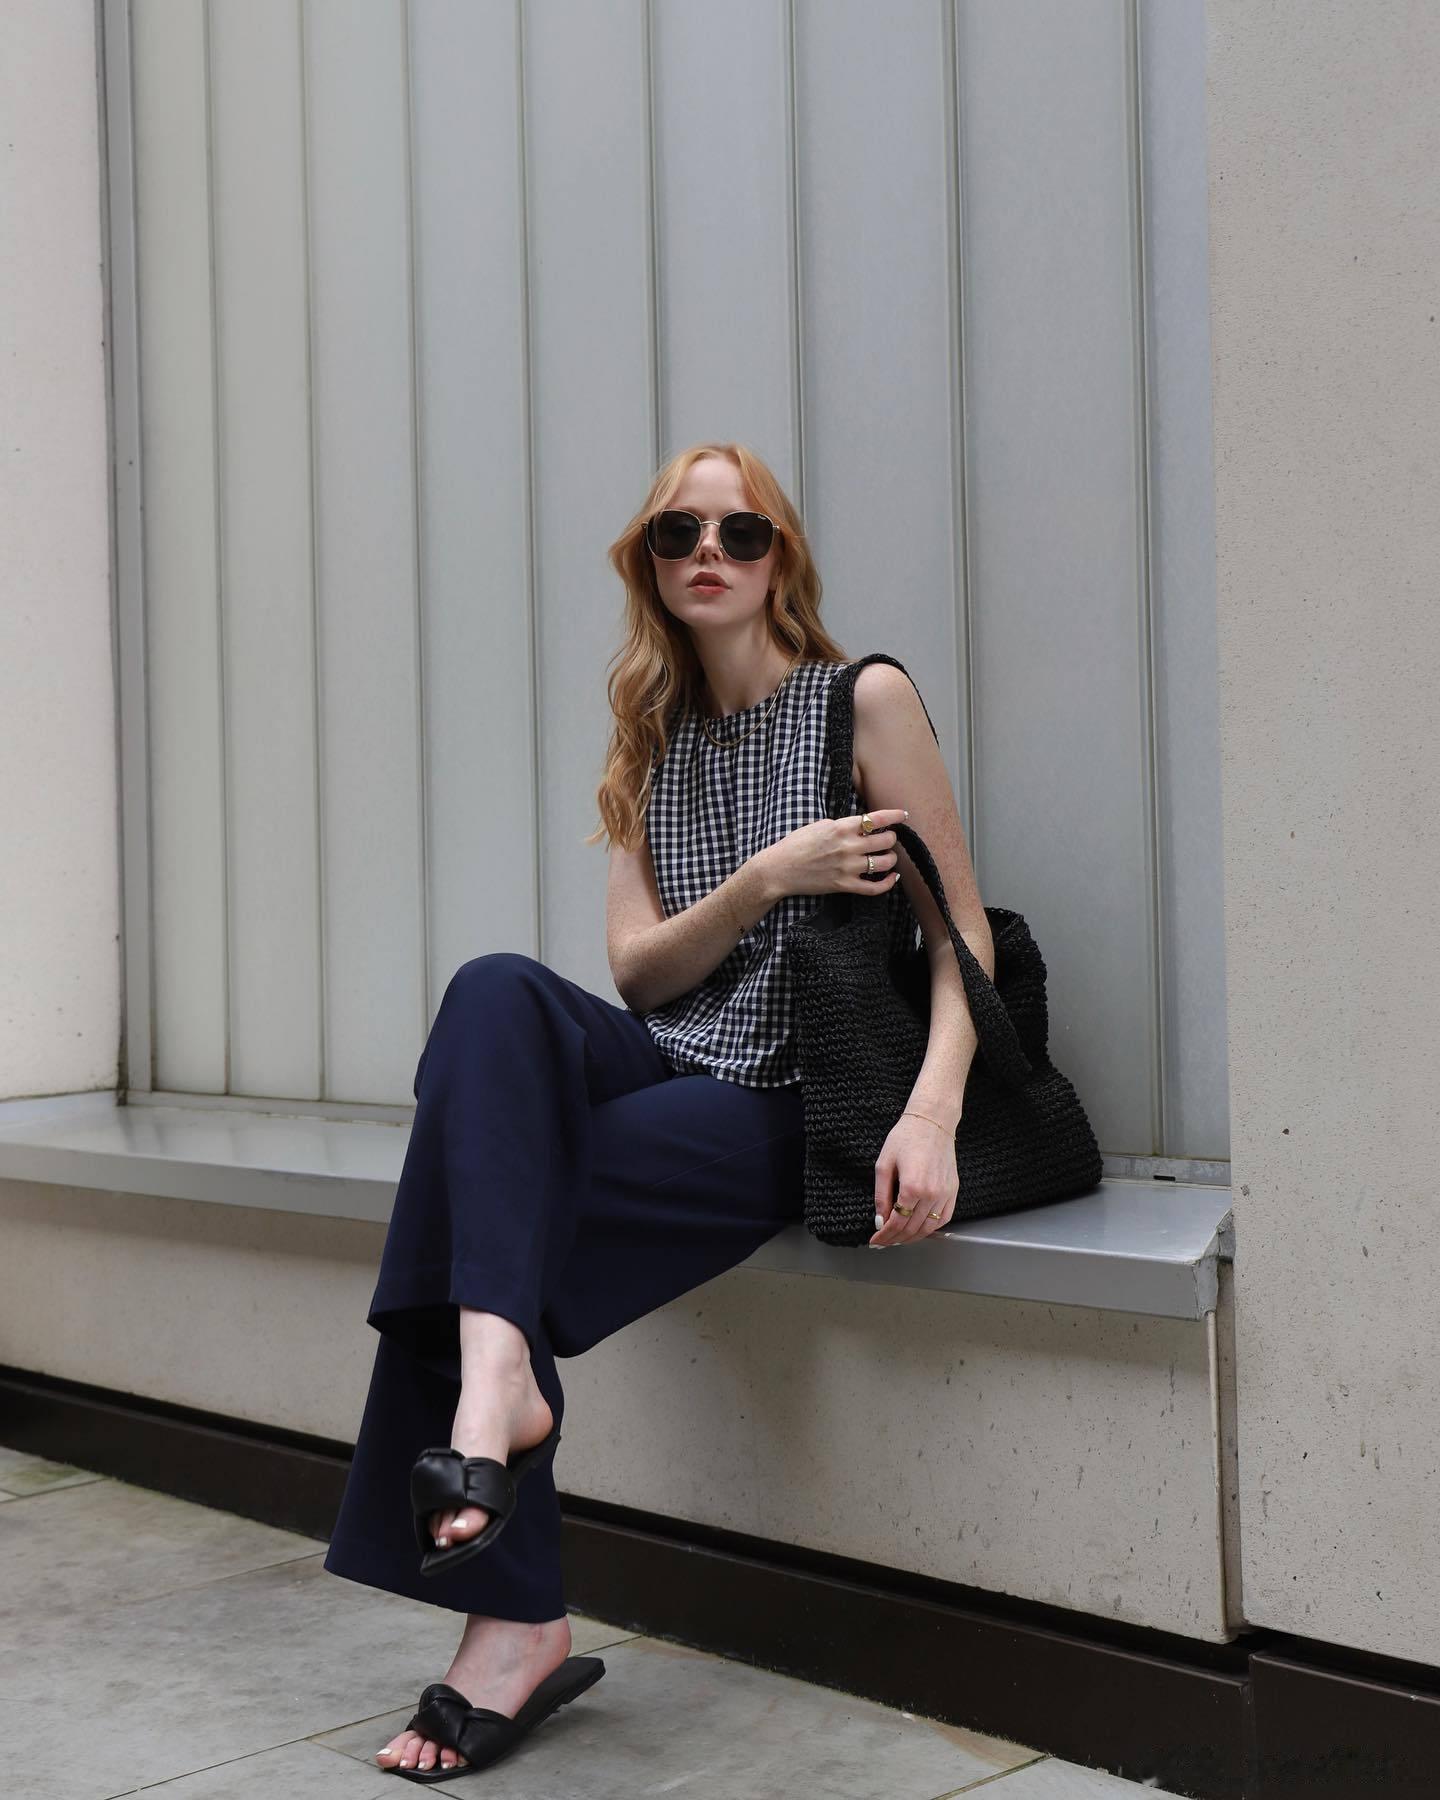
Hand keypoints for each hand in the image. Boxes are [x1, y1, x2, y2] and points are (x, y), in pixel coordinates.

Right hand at [758, 807, 908, 902]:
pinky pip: (875, 887)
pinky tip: (892, 877)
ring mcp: (848, 867)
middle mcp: (848, 846)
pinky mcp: (844, 885)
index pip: (877, 819)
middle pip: (886, 840)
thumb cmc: (795, 845)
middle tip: (888, 839)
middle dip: (891, 839)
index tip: (903, 815)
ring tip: (887, 857)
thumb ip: (841, 825)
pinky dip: (888, 883)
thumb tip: (859, 827)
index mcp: (841, 827)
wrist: (779, 869)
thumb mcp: (818, 825)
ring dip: (891, 859)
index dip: (895, 816)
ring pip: (885, 862)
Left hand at [870, 1112, 957, 1245]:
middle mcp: (931, 1194)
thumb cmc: (905, 1138)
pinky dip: (931, 1229)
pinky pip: (943, 1218)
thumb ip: (881, 1196)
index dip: (884, 1235)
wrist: (932, 1122)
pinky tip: (919, 1230)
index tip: (875, 1240)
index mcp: (912, 1187)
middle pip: (912, 1228)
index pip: (896, 1222)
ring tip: (898, 1239)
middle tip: (883, 1242)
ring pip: (928, 1228)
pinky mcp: (953, 1191)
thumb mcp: (884, 1164)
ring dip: (912, 1237)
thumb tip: (880, 1221)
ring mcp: (945, 1193)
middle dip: (895, 1239)